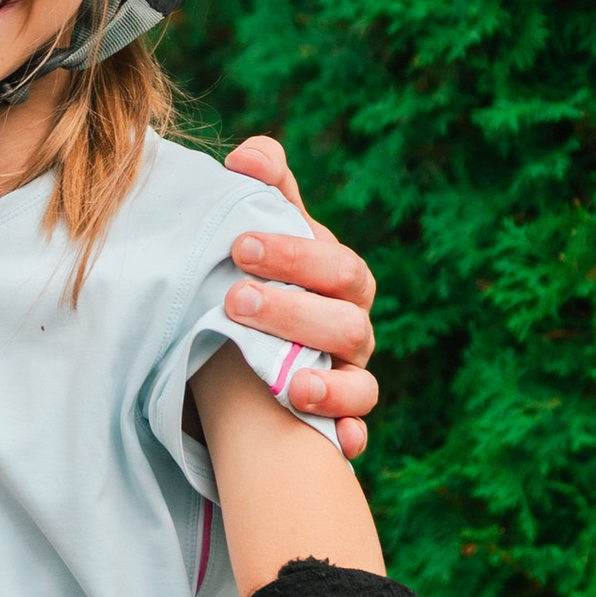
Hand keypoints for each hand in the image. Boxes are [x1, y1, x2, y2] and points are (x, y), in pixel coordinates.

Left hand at [220, 134, 378, 461]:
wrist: (252, 345)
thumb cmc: (265, 275)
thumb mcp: (263, 229)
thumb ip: (263, 185)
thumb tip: (248, 156)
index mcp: (339, 276)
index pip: (332, 261)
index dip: (292, 254)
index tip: (238, 246)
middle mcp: (353, 325)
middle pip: (346, 320)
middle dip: (294, 312)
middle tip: (236, 301)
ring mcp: (351, 374)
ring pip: (359, 380)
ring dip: (324, 382)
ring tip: (284, 383)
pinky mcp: (343, 417)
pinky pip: (356, 430)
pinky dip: (350, 435)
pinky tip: (337, 440)